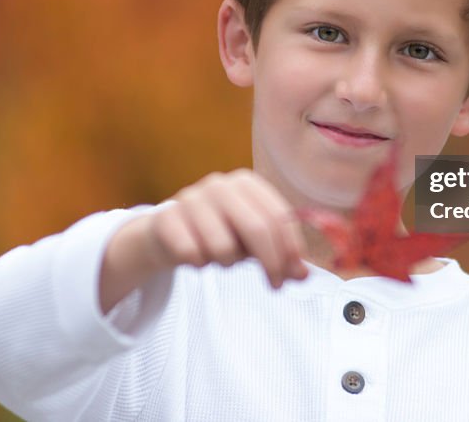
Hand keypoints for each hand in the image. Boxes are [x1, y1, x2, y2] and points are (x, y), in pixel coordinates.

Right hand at [101, 170, 307, 312]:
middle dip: (271, 263)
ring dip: (227, 263)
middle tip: (275, 286)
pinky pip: (193, 254)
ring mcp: (191, 199)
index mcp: (246, 182)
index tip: (296, 274)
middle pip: (257, 229)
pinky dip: (199, 264)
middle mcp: (220, 184)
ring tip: (221, 258)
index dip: (291, 248)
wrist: (165, 233)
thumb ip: (280, 254)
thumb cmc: (218, 233)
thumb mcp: (252, 240)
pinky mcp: (167, 219)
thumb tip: (303, 275)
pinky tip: (196, 256)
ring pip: (224, 247)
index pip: (279, 215)